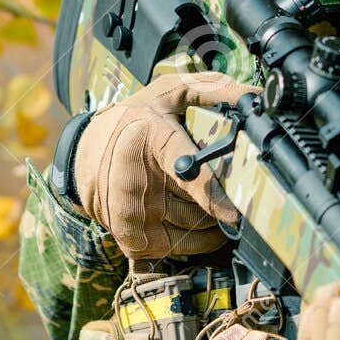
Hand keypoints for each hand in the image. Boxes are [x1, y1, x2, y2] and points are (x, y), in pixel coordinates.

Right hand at [72, 70, 255, 262]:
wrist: (84, 152)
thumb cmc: (135, 118)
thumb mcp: (170, 91)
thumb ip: (214, 90)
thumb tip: (255, 96)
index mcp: (152, 139)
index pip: (188, 177)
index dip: (214, 198)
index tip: (236, 215)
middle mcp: (137, 181)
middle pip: (195, 210)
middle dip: (220, 207)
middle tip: (236, 198)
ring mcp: (131, 213)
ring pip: (190, 231)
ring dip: (211, 225)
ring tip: (215, 206)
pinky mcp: (130, 237)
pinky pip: (176, 249)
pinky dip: (196, 241)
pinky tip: (199, 223)